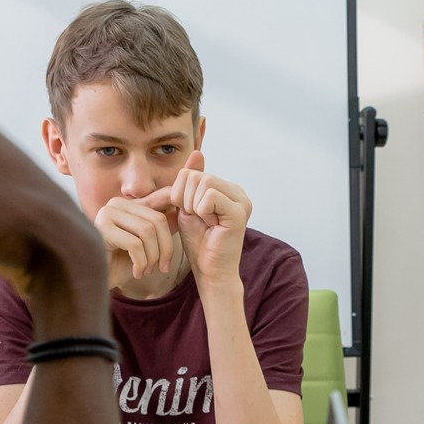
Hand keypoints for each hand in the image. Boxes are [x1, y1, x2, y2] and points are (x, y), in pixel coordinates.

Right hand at [96, 191, 178, 286]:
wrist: (94, 282)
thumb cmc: (119, 265)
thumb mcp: (147, 245)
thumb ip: (160, 228)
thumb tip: (181, 212)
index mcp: (128, 204)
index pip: (162, 199)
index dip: (175, 214)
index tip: (178, 237)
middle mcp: (116, 204)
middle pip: (157, 219)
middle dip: (165, 248)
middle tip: (162, 267)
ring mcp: (107, 213)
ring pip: (147, 231)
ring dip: (153, 257)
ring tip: (146, 271)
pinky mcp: (101, 228)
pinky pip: (134, 244)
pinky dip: (141, 263)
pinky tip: (137, 273)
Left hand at [170, 151, 249, 288]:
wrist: (209, 271)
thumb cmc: (199, 242)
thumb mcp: (188, 206)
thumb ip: (190, 182)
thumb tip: (197, 152)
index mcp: (227, 188)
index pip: (192, 172)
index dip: (181, 193)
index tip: (191, 213)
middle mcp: (238, 192)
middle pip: (196, 176)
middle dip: (186, 200)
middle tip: (198, 220)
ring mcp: (242, 201)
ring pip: (202, 182)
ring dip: (193, 206)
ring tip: (204, 222)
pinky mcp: (239, 213)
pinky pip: (209, 196)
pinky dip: (201, 211)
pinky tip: (210, 225)